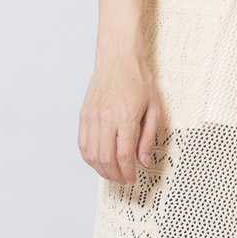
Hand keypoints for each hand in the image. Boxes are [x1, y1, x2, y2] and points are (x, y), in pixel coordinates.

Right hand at [78, 53, 160, 184]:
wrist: (119, 58)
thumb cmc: (138, 79)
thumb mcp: (153, 107)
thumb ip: (148, 136)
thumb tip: (143, 159)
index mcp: (126, 117)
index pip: (124, 155)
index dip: (128, 172)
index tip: (133, 177)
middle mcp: (106, 118)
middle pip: (106, 159)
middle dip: (115, 175)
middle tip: (123, 179)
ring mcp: (92, 117)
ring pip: (92, 155)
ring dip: (101, 170)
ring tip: (111, 173)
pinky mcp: (84, 114)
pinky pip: (82, 144)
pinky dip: (89, 157)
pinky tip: (98, 160)